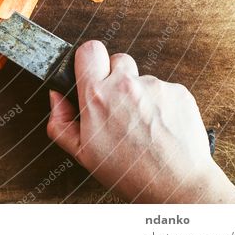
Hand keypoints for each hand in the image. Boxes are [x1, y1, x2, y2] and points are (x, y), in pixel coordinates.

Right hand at [46, 40, 234, 203]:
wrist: (177, 185)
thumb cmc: (130, 173)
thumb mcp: (82, 154)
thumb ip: (60, 122)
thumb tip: (56, 98)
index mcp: (97, 96)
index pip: (88, 50)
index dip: (89, 60)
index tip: (92, 73)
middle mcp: (125, 85)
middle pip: (117, 59)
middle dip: (115, 76)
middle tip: (118, 103)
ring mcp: (154, 86)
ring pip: (141, 78)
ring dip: (139, 94)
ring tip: (143, 124)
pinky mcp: (178, 91)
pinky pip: (164, 88)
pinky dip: (161, 103)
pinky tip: (161, 126)